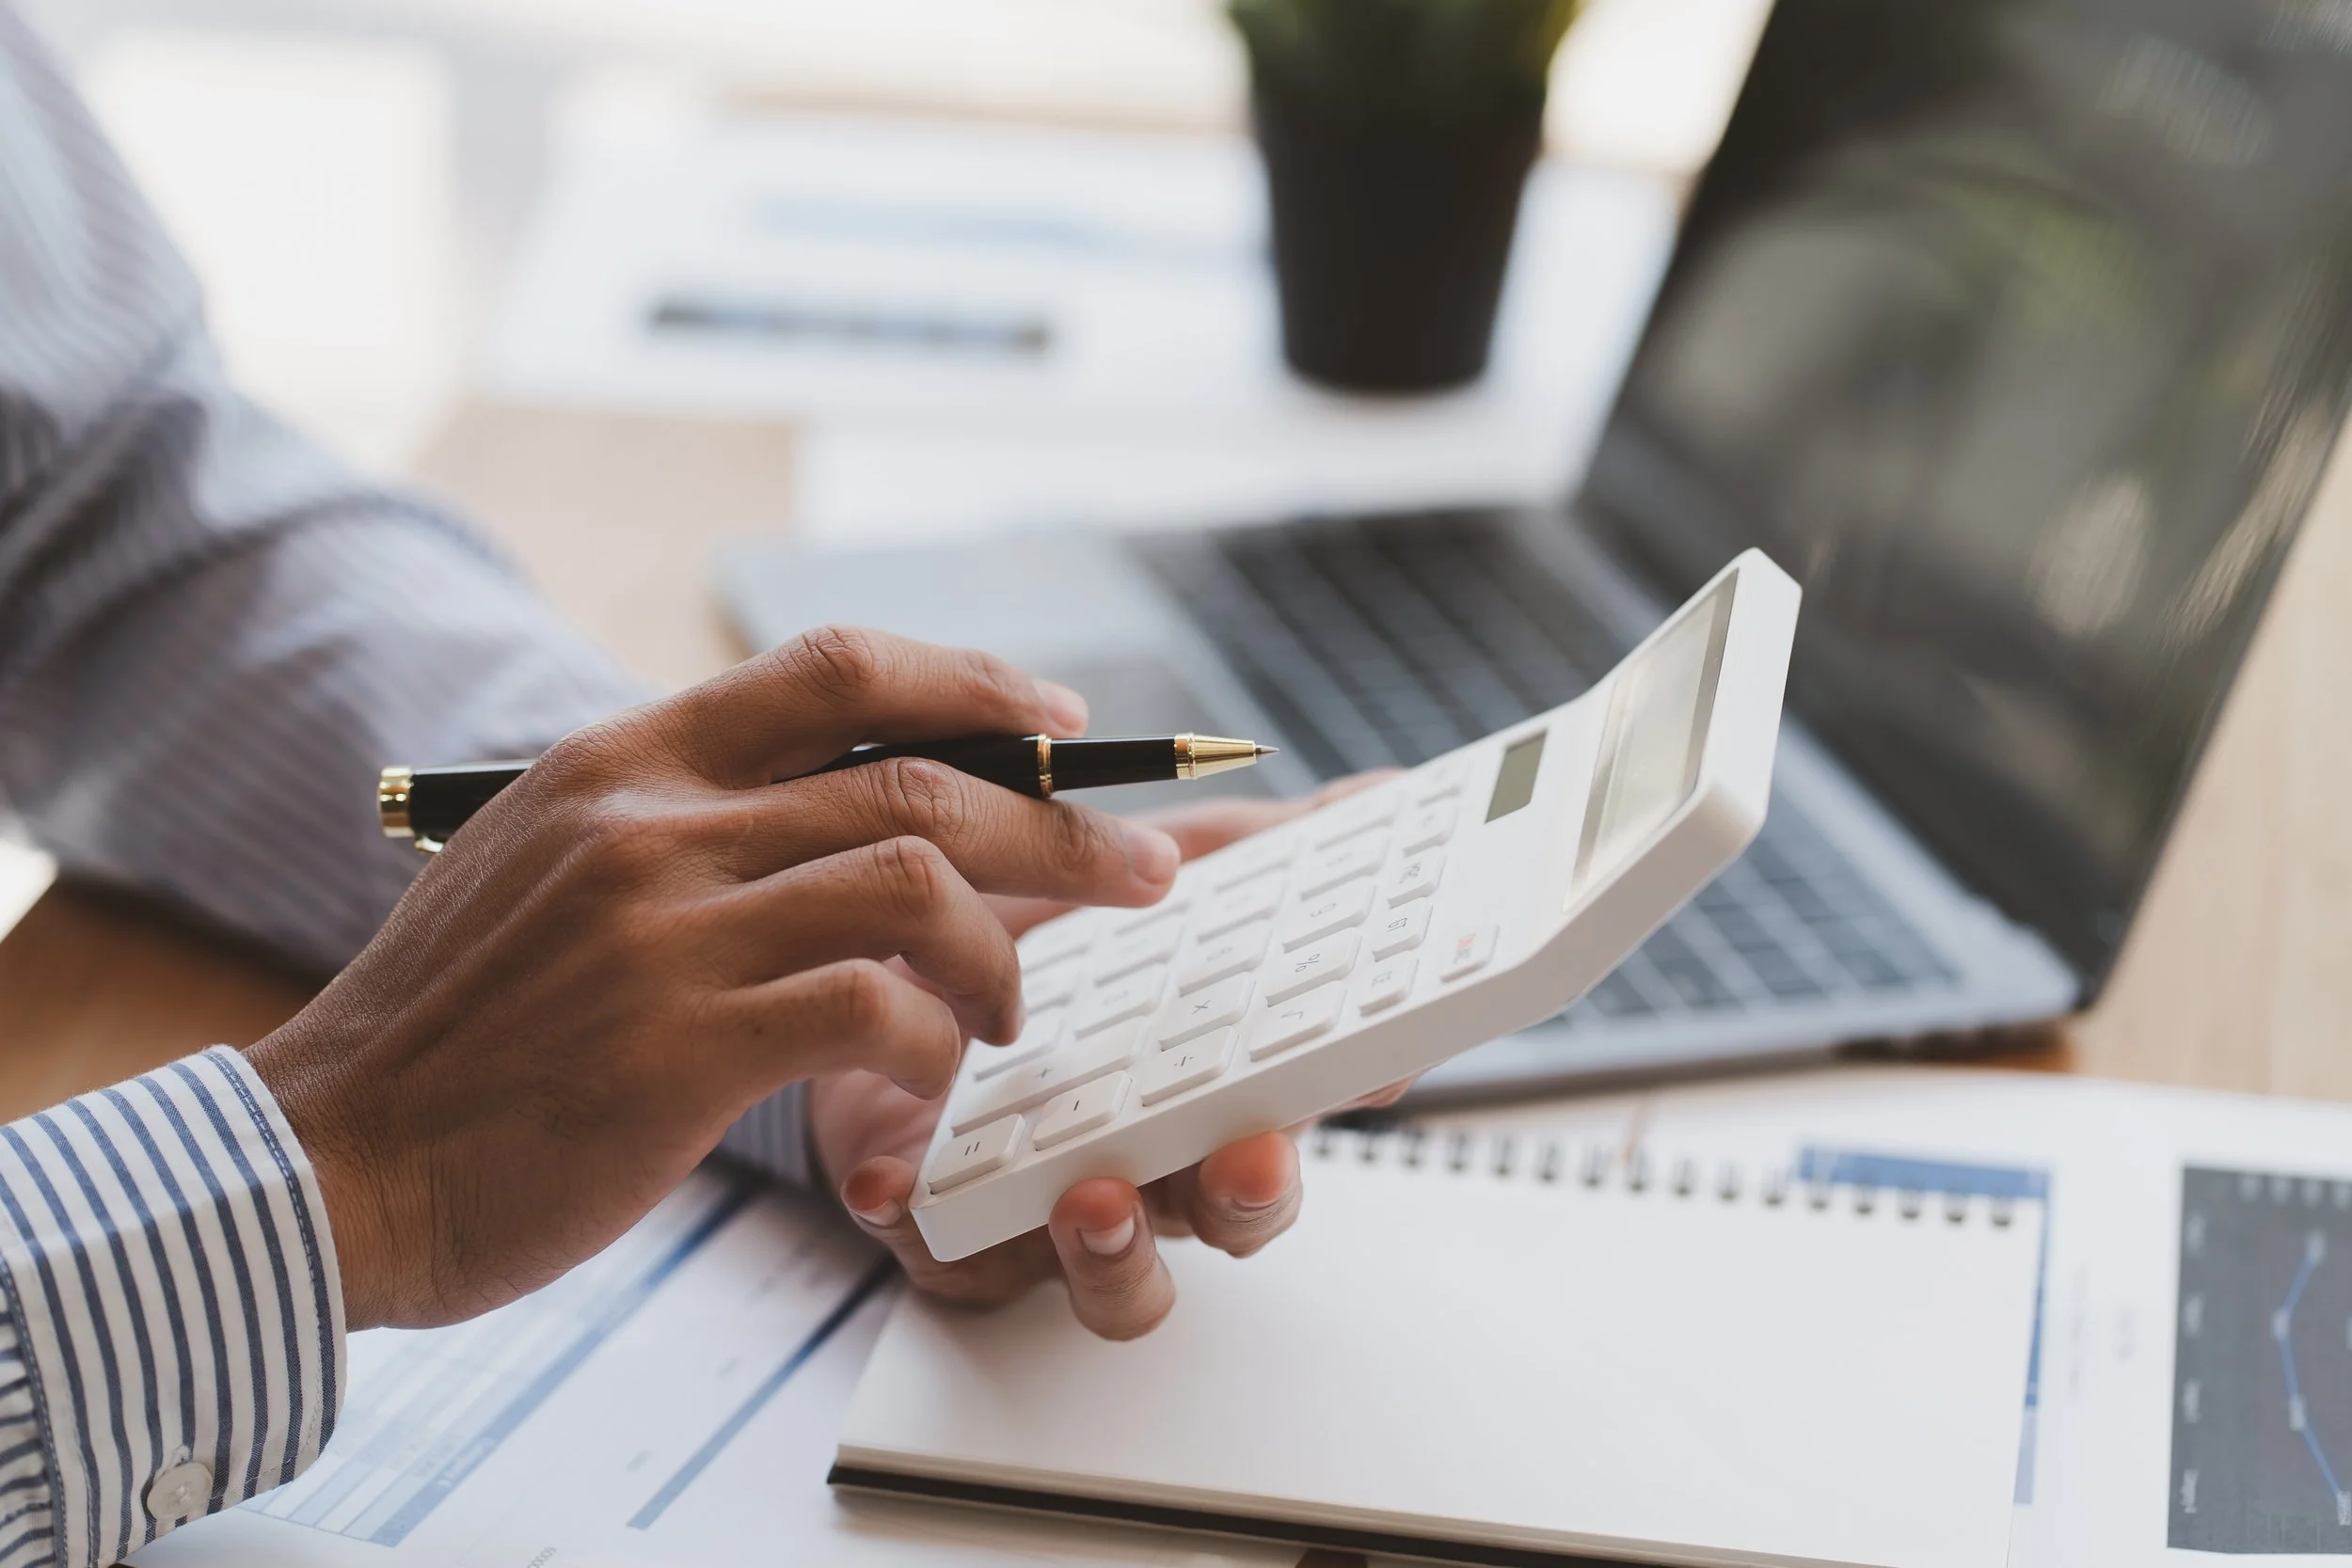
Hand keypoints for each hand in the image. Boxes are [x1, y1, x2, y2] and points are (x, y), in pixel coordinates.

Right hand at [248, 628, 1186, 1329]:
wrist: (331, 1163)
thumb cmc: (462, 1036)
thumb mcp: (550, 871)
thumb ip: (677, 823)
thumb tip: (829, 809)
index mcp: (626, 760)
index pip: (835, 668)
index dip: (974, 680)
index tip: (1063, 724)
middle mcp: (653, 821)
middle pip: (922, 779)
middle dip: (1066, 829)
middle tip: (1148, 876)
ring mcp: (666, 929)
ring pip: (920, 883)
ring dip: (1004, 953)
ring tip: (1008, 1015)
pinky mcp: (679, 1046)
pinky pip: (876, 1010)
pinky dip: (935, 1042)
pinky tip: (933, 1076)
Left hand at [812, 777, 1407, 1340]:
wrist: (883, 966)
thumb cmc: (1044, 935)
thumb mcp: (1158, 873)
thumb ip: (1268, 846)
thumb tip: (1387, 794)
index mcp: (1212, 1083)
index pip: (1305, 1102)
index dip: (1350, 1098)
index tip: (1377, 1066)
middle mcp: (1152, 1160)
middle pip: (1233, 1215)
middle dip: (1251, 1195)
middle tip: (1251, 1154)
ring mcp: (1057, 1208)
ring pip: (1117, 1280)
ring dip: (1117, 1251)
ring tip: (1094, 1198)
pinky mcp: (947, 1231)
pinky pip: (945, 1257)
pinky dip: (920, 1224)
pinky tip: (895, 1183)